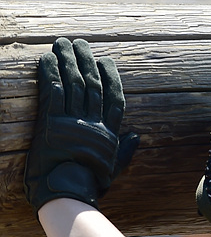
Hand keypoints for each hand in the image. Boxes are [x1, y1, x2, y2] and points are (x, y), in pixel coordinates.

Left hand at [25, 38, 138, 210]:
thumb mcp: (112, 169)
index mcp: (108, 133)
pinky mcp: (51, 123)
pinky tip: (48, 59)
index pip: (114, 98)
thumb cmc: (89, 185)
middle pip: (93, 85)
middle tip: (81, 43)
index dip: (111, 77)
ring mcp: (73, 122)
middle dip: (87, 61)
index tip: (106, 60)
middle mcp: (93, 123)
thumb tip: (137, 136)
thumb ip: (125, 151)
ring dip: (68, 61)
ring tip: (63, 43)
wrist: (68, 193)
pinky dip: (50, 74)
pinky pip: (53, 92)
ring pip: (74, 84)